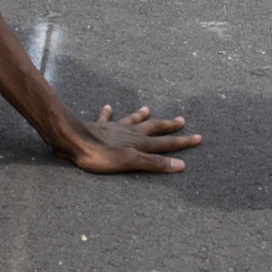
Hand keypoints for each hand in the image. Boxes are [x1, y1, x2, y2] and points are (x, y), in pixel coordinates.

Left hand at [63, 103, 200, 173]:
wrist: (72, 139)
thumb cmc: (100, 155)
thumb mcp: (131, 163)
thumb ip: (155, 164)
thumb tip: (181, 164)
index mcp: (139, 143)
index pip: (166, 143)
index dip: (182, 142)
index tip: (199, 137)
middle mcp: (129, 132)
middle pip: (152, 128)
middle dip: (167, 125)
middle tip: (181, 120)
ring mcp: (113, 128)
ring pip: (131, 120)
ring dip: (140, 115)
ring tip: (147, 108)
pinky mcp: (97, 126)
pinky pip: (105, 117)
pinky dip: (108, 113)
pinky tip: (108, 107)